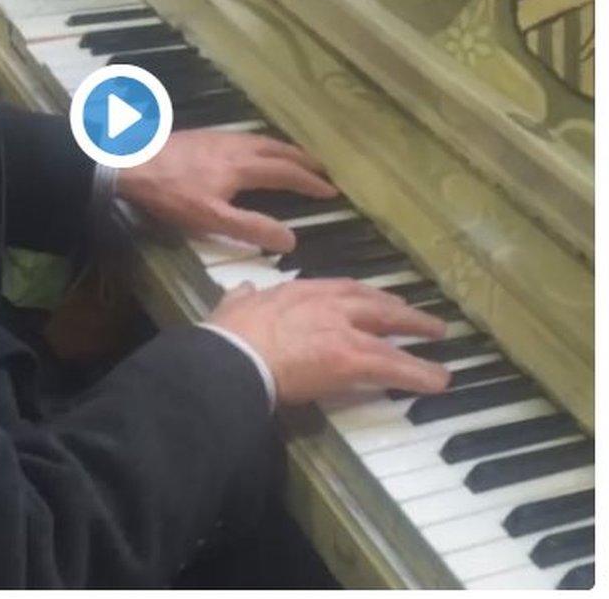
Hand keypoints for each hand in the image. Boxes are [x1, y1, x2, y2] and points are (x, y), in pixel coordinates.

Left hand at [118, 130, 336, 251]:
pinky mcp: (203, 136)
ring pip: (261, 140)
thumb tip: (292, 238)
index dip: (310, 182)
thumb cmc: (172, 194)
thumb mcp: (211, 219)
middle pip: (278, 150)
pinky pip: (245, 137)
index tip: (331, 190)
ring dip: (283, 150)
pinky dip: (262, 144)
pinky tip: (252, 151)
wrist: (130, 162)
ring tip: (294, 158)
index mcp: (243, 166)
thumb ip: (251, 228)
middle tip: (322, 169)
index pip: (286, 173)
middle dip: (303, 160)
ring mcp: (219, 137)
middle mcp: (237, 146)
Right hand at [209, 278, 450, 403]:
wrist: (236, 356)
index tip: (377, 299)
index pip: (341, 288)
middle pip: (372, 302)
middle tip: (417, 315)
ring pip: (389, 330)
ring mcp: (342, 330)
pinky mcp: (351, 359)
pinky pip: (393, 366)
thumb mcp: (233, 305)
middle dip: (398, 308)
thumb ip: (243, 297)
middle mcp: (327, 304)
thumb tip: (242, 291)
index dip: (363, 294)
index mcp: (299, 291)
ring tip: (438, 337)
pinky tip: (438, 380)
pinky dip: (418, 372)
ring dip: (417, 332)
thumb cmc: (229, 336)